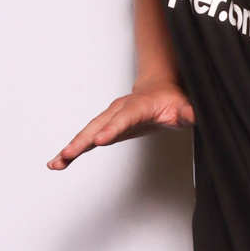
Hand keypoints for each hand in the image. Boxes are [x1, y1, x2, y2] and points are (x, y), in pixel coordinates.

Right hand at [49, 78, 193, 168]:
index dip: (112, 129)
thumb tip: (194, 115)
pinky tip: (59, 163)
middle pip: (98, 125)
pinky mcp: (104, 128)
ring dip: (71, 147)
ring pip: (87, 133)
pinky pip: (87, 139)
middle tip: (67, 153)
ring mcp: (109, 118)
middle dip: (82, 140)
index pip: (124, 118)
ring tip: (55, 163)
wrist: (159, 88)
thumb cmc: (171, 99)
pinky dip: (73, 151)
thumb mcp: (184, 106)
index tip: (99, 141)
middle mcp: (119, 110)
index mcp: (138, 106)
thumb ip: (189, 112)